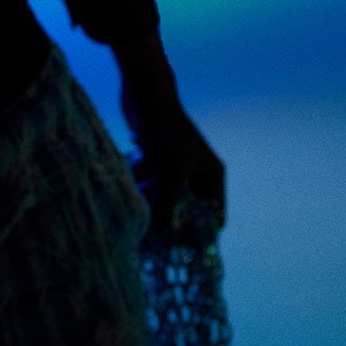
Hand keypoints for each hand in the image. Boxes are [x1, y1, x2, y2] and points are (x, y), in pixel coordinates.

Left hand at [117, 38, 226, 231]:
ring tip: (139, 191)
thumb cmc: (164, 133)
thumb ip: (168, 207)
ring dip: (149, 198)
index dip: (200, 235)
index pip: (213, 217)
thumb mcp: (169, 175)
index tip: (181, 251)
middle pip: (185, 209)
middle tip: (152, 234)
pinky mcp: (156, 158)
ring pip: (162, 196)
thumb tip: (163, 236)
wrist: (145, 94)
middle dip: (168, 219)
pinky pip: (148, 182)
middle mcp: (197, 172)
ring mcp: (176, 165)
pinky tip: (131, 170)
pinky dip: (139, 182)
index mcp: (211, 176)